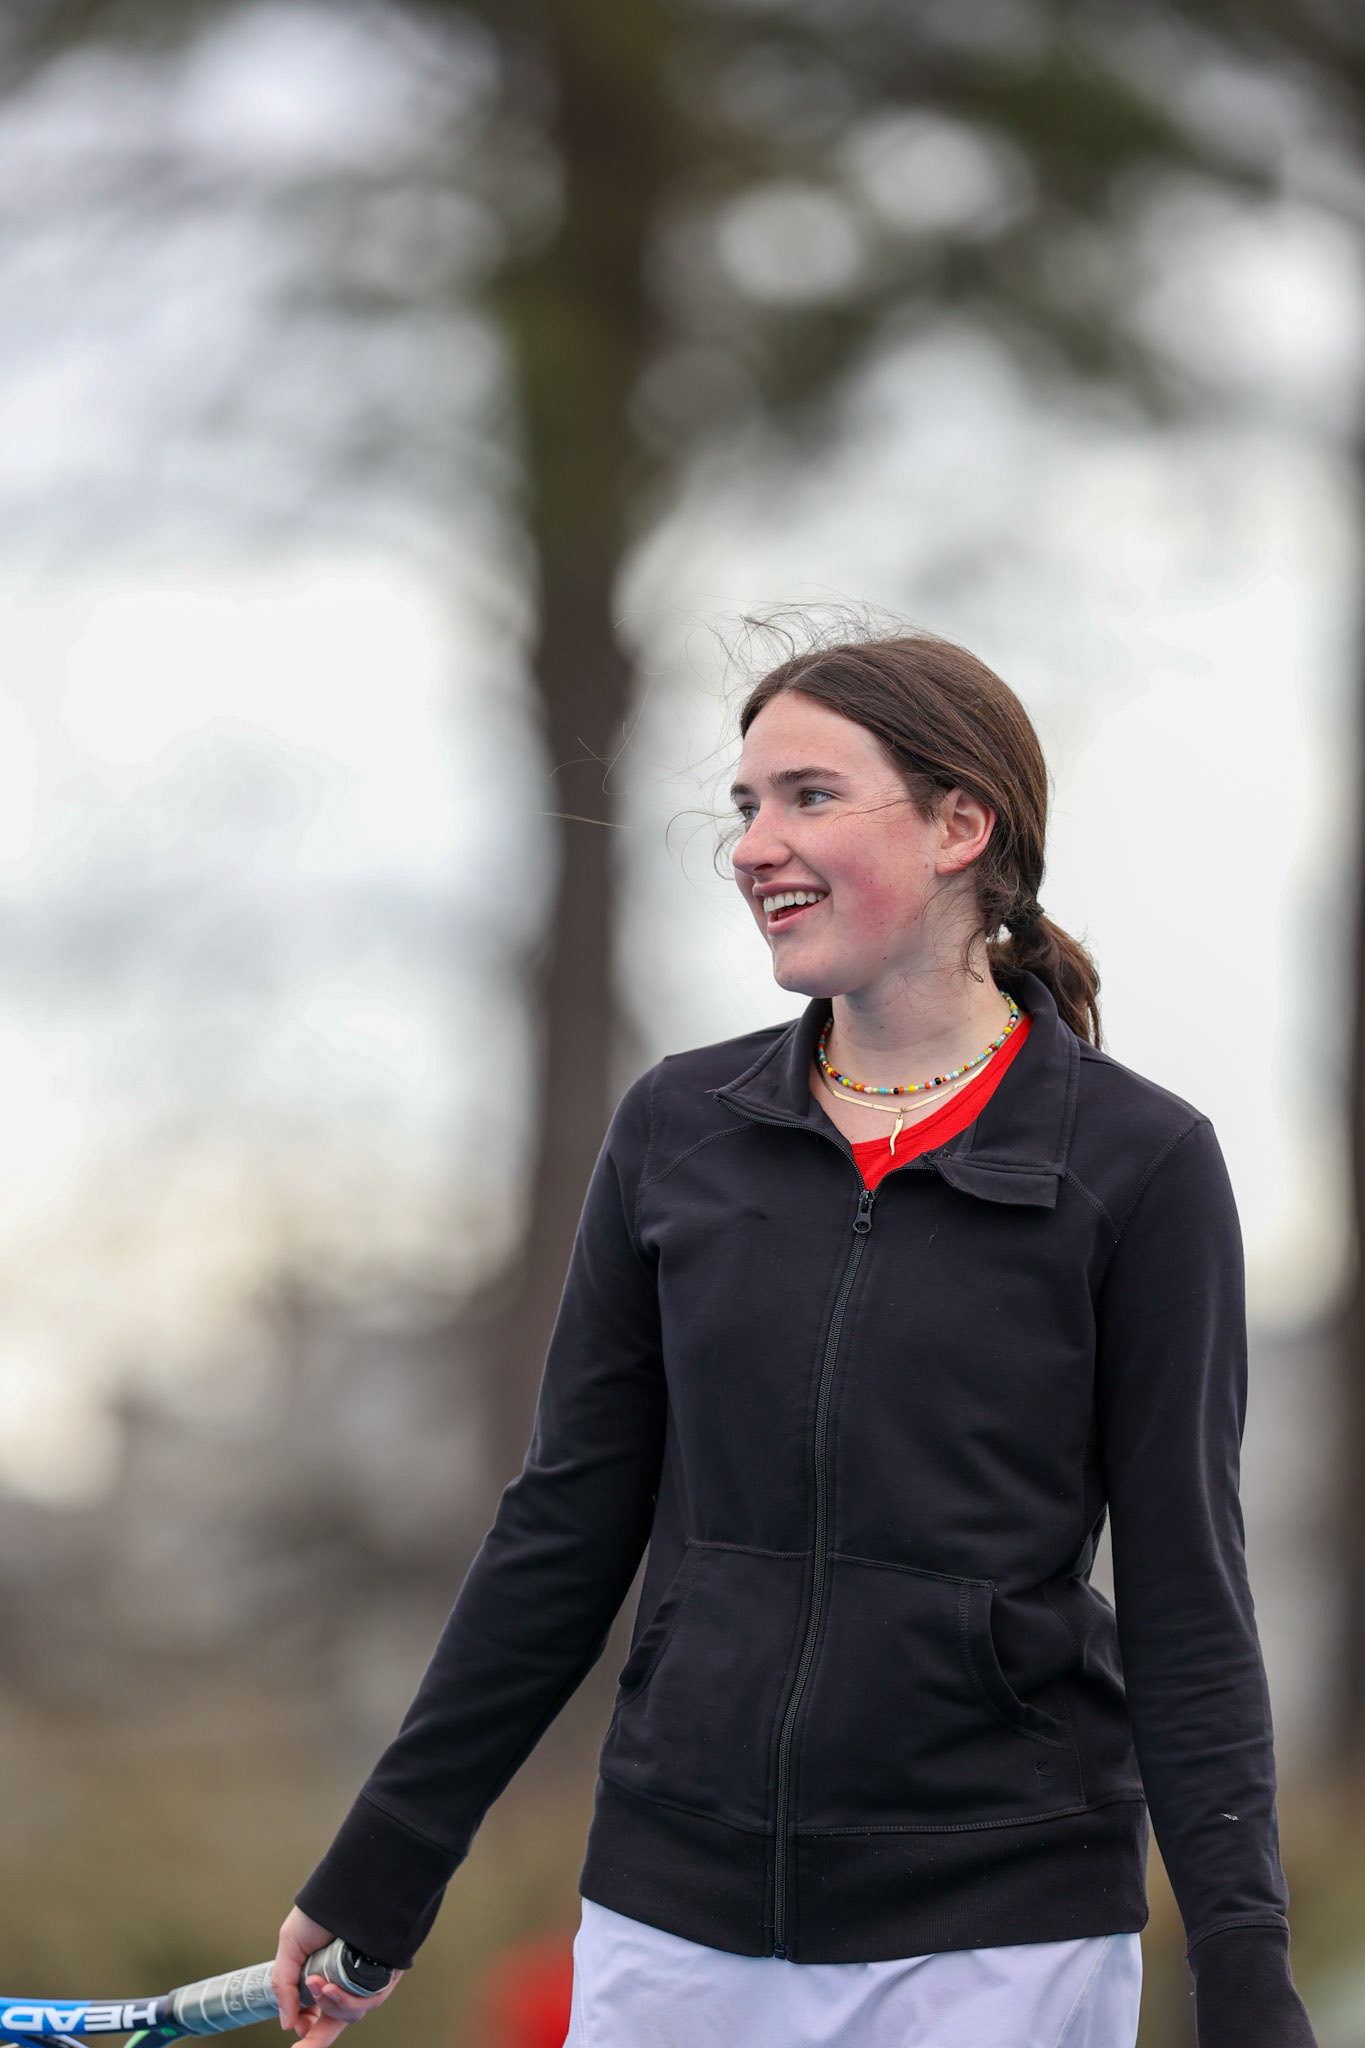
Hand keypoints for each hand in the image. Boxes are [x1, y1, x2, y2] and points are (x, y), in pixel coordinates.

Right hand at [272, 1907, 400, 2045]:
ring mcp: (367, 1978)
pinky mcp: (386, 1972)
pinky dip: (348, 1999)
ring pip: (350, 2012)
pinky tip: (331, 1987)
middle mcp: (347, 1981)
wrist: (347, 1888)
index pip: (319, 2015)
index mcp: (325, 1977)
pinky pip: (370, 1999)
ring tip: (318, 1985)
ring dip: (330, 2004)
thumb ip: (284, 1985)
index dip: (310, 2032)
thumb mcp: (291, 1946)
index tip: (297, 2039)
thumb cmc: (321, 1910)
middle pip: (337, 2021)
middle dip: (319, 2039)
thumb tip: (285, 2021)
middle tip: (302, 2046)